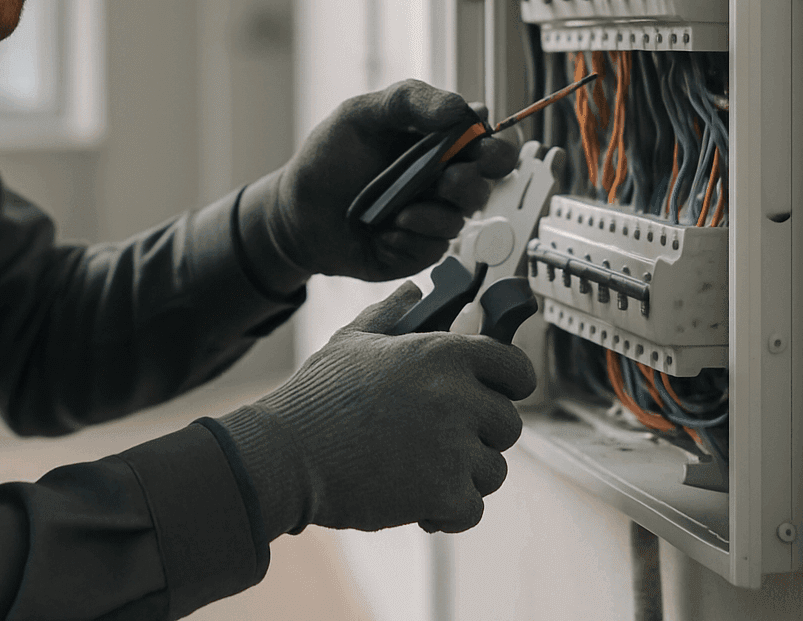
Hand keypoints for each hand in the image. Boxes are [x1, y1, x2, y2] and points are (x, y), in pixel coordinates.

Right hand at [213, 283, 535, 536]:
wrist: (286, 454)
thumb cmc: (317, 397)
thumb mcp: (352, 340)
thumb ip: (392, 313)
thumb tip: (414, 291)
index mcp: (442, 354)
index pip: (516, 367)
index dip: (511, 384)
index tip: (499, 394)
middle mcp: (456, 396)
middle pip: (508, 424)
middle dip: (480, 436)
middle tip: (439, 440)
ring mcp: (453, 447)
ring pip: (492, 470)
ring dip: (463, 476)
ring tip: (420, 470)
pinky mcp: (444, 493)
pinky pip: (472, 508)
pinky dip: (447, 511)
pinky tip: (417, 501)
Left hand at [239, 79, 517, 287]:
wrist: (296, 210)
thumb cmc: (330, 157)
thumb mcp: (362, 114)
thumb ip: (410, 101)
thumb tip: (460, 109)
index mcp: (438, 142)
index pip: (491, 142)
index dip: (496, 146)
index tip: (479, 147)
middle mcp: (442, 179)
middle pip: (486, 184)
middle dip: (470, 184)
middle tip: (445, 181)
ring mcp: (431, 216)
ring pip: (460, 220)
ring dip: (432, 215)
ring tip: (396, 211)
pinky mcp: (417, 250)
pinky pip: (433, 249)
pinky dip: (408, 239)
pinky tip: (382, 232)